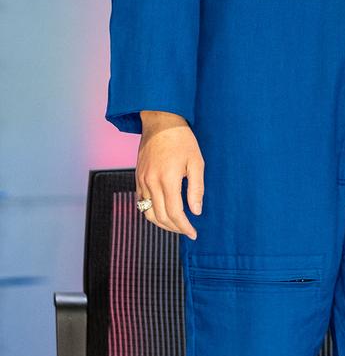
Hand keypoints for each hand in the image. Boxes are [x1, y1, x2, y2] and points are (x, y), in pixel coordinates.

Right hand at [137, 112, 203, 238]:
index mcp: (168, 179)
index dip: (184, 227)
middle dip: (175, 228)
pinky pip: (141, 202)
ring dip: (161, 223)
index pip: (175, 213)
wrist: (161, 122)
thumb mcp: (196, 161)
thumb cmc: (182, 140)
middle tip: (187, 230)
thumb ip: (196, 188)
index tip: (193, 233)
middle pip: (160, 217)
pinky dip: (151, 212)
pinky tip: (162, 211)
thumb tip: (196, 211)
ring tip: (175, 225)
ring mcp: (142, 180)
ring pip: (148, 213)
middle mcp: (151, 182)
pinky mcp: (137, 177)